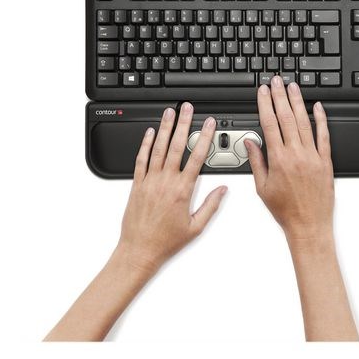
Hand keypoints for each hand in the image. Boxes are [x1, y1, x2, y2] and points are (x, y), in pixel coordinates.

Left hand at [118, 102, 226, 276]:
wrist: (139, 250)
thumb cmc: (165, 241)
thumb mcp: (196, 227)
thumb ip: (210, 206)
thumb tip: (222, 189)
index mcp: (182, 190)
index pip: (197, 157)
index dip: (205, 137)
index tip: (209, 124)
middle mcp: (165, 182)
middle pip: (176, 145)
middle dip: (183, 123)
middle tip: (187, 108)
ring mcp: (149, 181)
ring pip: (158, 148)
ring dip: (164, 128)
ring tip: (169, 112)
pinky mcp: (136, 185)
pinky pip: (141, 160)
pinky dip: (145, 144)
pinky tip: (149, 132)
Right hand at [245, 76, 333, 241]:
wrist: (309, 226)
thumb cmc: (286, 211)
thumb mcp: (262, 188)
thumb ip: (256, 162)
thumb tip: (249, 143)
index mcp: (278, 159)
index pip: (269, 124)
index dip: (265, 104)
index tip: (263, 92)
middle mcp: (296, 154)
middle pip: (286, 117)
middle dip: (280, 96)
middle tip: (276, 81)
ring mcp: (313, 156)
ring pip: (304, 122)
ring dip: (297, 102)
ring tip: (293, 87)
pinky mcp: (326, 161)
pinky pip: (324, 136)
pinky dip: (321, 120)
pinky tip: (317, 107)